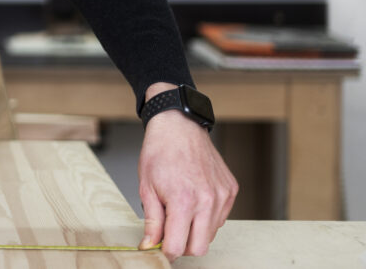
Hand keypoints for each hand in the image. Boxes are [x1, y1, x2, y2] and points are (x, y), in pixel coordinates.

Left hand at [137, 83, 237, 261]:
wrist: (178, 126)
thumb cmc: (160, 152)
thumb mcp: (146, 187)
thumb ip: (152, 221)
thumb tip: (150, 245)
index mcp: (184, 201)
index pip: (178, 247)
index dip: (166, 251)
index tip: (159, 247)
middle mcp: (208, 201)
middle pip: (199, 247)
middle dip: (182, 245)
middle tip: (169, 231)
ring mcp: (222, 196)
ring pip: (211, 234)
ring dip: (195, 231)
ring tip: (180, 209)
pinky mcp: (231, 190)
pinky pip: (220, 217)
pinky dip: (207, 217)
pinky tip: (194, 199)